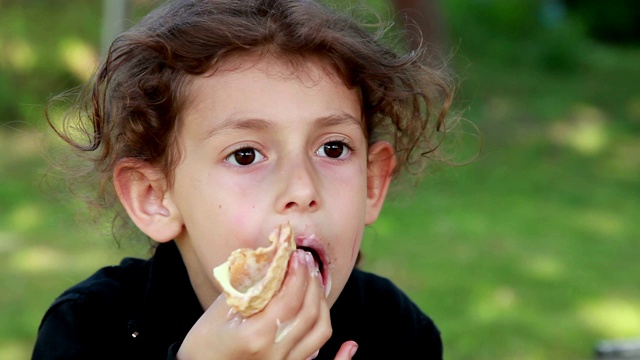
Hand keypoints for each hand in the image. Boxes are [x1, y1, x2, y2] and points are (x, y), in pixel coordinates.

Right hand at [177, 250, 342, 358]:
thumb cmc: (202, 344)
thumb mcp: (217, 311)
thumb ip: (246, 285)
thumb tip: (270, 258)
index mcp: (256, 334)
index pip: (289, 297)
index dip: (298, 273)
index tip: (298, 255)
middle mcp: (275, 352)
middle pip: (309, 311)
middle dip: (312, 281)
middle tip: (307, 262)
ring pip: (320, 331)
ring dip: (322, 303)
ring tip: (314, 284)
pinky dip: (341, 357)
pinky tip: (350, 347)